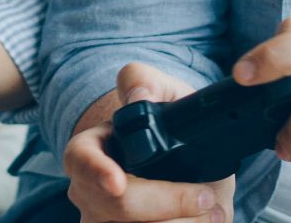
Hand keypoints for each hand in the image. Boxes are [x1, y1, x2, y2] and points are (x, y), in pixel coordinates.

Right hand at [64, 63, 233, 222]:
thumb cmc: (169, 127)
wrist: (188, 164)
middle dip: (167, 201)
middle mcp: (89, 191)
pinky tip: (203, 220)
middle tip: (206, 195)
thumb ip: (146, 81)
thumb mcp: (164, 94)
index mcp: (90, 149)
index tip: (118, 183)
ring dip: (180, 221)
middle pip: (117, 205)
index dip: (96, 171)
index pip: (79, 159)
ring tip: (210, 208)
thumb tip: (139, 97)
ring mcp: (104, 221)